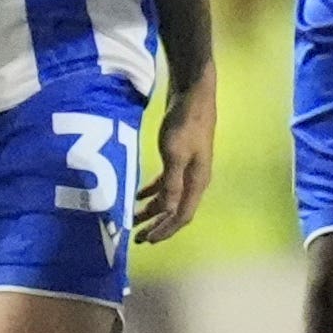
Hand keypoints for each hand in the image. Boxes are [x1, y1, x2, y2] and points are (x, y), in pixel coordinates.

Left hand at [138, 69, 214, 245]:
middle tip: (138, 237)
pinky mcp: (180, 156)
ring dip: (154, 210)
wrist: (193, 93)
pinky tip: (139, 195)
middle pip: (177, 210)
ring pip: (171, 197)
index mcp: (197, 181)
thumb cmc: (184, 122)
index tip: (147, 240)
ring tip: (134, 219)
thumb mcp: (175, 154)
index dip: (166, 230)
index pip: (183, 215)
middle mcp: (195, 179)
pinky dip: (153, 191)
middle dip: (158, 225)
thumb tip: (169, 211)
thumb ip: (172, 183)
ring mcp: (188, 167)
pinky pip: (167, 183)